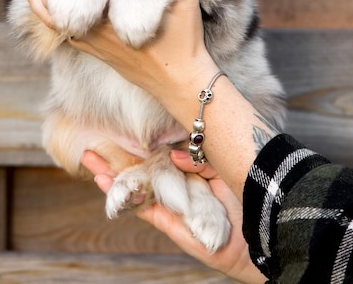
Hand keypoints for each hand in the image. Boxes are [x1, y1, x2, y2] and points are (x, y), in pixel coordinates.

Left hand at [18, 0, 218, 104]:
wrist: (182, 83)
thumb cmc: (184, 45)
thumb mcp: (186, 4)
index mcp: (112, 25)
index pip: (73, 0)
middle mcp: (98, 39)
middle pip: (55, 13)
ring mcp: (97, 49)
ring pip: (57, 27)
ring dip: (43, 2)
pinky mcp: (101, 55)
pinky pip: (69, 36)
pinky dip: (55, 19)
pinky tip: (56, 7)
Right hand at [82, 149, 264, 283]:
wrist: (265, 225)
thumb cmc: (248, 191)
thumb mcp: (222, 165)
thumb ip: (196, 159)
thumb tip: (171, 152)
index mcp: (192, 168)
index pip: (160, 153)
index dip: (140, 142)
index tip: (121, 128)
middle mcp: (179, 184)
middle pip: (142, 168)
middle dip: (117, 156)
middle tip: (92, 141)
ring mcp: (173, 203)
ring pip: (136, 186)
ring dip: (111, 174)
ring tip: (88, 158)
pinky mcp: (171, 223)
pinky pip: (143, 208)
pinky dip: (122, 196)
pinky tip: (104, 182)